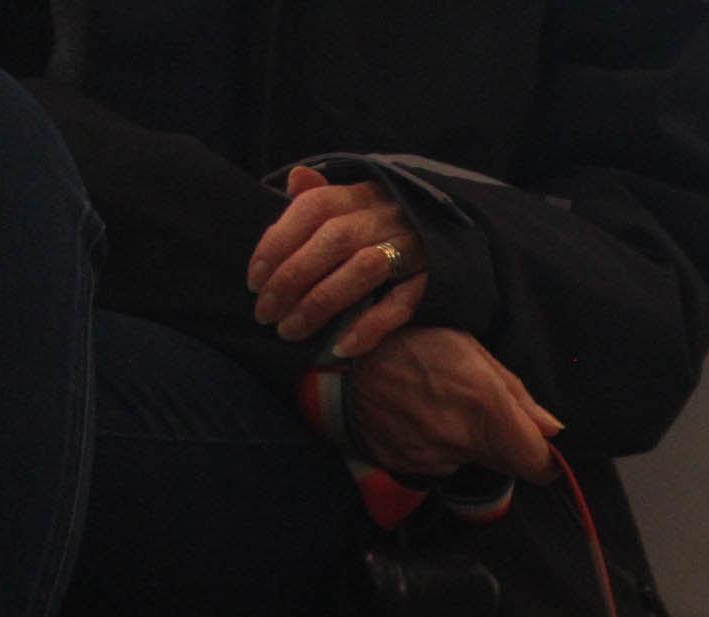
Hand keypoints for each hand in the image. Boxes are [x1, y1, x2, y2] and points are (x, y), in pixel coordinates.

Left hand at [249, 165, 427, 357]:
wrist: (455, 242)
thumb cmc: (385, 230)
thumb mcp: (355, 206)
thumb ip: (320, 198)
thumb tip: (293, 178)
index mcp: (361, 194)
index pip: (313, 208)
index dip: (278, 242)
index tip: (253, 280)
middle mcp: (387, 216)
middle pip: (334, 240)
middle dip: (292, 278)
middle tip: (264, 314)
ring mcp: (414, 248)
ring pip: (363, 270)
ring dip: (321, 303)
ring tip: (291, 331)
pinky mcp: (433, 281)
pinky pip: (401, 304)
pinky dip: (370, 326)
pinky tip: (341, 347)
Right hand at [348, 325, 563, 480]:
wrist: (341, 355)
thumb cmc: (412, 342)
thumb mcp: (469, 350)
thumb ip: (516, 394)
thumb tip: (552, 430)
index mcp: (485, 407)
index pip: (535, 464)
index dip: (544, 460)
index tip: (541, 448)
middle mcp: (460, 440)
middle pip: (505, 465)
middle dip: (504, 445)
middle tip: (479, 412)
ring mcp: (429, 458)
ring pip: (467, 463)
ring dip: (464, 443)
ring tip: (439, 406)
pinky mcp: (404, 466)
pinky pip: (434, 464)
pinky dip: (433, 447)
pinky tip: (417, 416)